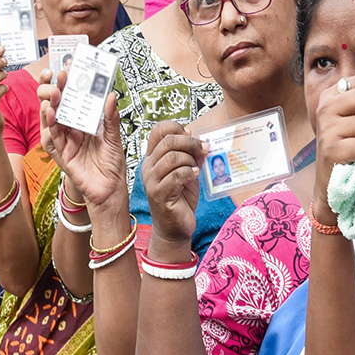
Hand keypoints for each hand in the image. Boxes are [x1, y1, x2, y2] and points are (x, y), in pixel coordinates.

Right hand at [40, 62, 126, 210]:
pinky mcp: (61, 156)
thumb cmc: (112, 164)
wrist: (111, 190)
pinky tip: (51, 115)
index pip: (73, 100)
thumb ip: (111, 118)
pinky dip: (50, 127)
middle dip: (57, 91)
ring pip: (52, 121)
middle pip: (60, 107)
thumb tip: (111, 96)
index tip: (69, 68)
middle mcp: (72, 131)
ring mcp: (65, 143)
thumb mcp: (114, 138)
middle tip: (60, 76)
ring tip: (54, 93)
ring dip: (51, 106)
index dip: (69, 86)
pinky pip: (51, 140)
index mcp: (84, 124)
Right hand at [141, 119, 200, 254]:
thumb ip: (190, 156)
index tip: (192, 134)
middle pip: (167, 141)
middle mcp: (149, 167)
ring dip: (190, 159)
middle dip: (190, 142)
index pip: (158, 130)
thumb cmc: (181, 198)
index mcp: (153, 157)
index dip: (176, 127)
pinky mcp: (159, 194)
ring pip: (172, 157)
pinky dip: (188, 172)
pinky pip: (176, 175)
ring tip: (197, 168)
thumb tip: (200, 141)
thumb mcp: (187, 171)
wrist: (175, 227)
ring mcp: (152, 181)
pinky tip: (194, 176)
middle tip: (205, 148)